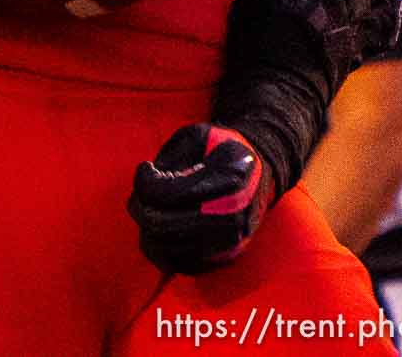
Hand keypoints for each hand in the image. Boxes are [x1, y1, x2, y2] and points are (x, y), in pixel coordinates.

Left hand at [129, 123, 273, 274]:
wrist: (262, 170)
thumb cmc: (220, 149)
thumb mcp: (197, 136)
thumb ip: (171, 156)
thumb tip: (148, 183)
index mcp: (226, 181)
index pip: (165, 194)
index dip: (144, 180)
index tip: (147, 168)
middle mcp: (231, 217)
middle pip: (159, 225)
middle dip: (139, 206)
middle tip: (143, 192)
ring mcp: (229, 242)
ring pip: (165, 250)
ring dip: (147, 229)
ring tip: (153, 209)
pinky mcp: (226, 257)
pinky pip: (181, 265)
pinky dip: (162, 249)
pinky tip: (163, 228)